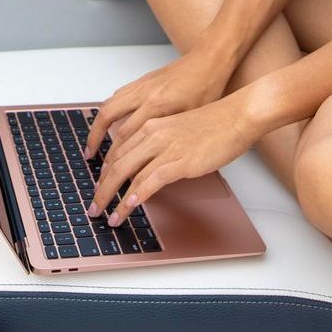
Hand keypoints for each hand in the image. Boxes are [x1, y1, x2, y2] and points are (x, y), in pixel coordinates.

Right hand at [82, 49, 231, 159]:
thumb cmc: (208, 88)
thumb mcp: (192, 119)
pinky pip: (118, 96)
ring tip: (94, 145)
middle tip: (90, 158)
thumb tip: (157, 161)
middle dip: (95, 140)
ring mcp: (142, 85)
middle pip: (109, 119)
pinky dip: (110, 110)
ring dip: (98, 126)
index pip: (125, 136)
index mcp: (156, 106)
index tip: (109, 173)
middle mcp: (144, 94)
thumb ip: (171, 137)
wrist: (211, 59)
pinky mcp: (144, 79)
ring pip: (109, 106)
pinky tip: (109, 122)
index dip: (115, 157)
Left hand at [85, 92, 257, 224]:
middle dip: (101, 189)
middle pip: (116, 164)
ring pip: (127, 174)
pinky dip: (135, 197)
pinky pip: (149, 181)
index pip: (118, 151)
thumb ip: (161, 144)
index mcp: (151, 125)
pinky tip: (128, 208)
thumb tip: (151, 166)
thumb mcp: (179, 129)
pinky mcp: (179, 161)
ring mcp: (166, 148)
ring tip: (107, 215)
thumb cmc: (215, 123)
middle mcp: (153, 134)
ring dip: (113, 198)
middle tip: (94, 207)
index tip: (99, 188)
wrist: (237, 116)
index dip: (105, 173)